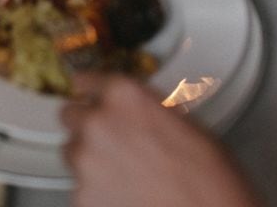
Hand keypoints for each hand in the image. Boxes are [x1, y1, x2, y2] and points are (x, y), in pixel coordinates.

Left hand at [62, 73, 264, 206]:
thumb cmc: (206, 174)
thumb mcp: (179, 119)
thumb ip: (143, 107)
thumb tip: (132, 110)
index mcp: (124, 94)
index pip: (85, 80)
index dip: (88, 89)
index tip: (87, 93)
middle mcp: (99, 122)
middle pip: (70, 114)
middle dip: (87, 125)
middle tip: (111, 139)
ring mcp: (86, 161)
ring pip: (71, 151)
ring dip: (88, 157)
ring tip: (121, 171)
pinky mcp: (82, 198)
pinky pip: (79, 186)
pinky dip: (95, 190)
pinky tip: (123, 193)